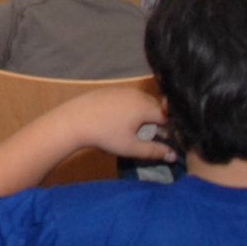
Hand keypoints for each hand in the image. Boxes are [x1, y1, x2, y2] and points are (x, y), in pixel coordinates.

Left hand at [58, 87, 175, 161]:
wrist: (73, 121)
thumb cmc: (105, 135)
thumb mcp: (132, 147)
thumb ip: (154, 151)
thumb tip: (174, 155)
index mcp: (145, 106)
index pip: (166, 117)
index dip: (168, 130)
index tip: (163, 141)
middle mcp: (136, 94)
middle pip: (155, 107)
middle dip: (156, 121)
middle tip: (150, 136)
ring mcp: (122, 89)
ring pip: (141, 102)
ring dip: (143, 114)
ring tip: (134, 130)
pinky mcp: (109, 90)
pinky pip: (127, 98)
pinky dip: (130, 107)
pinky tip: (120, 120)